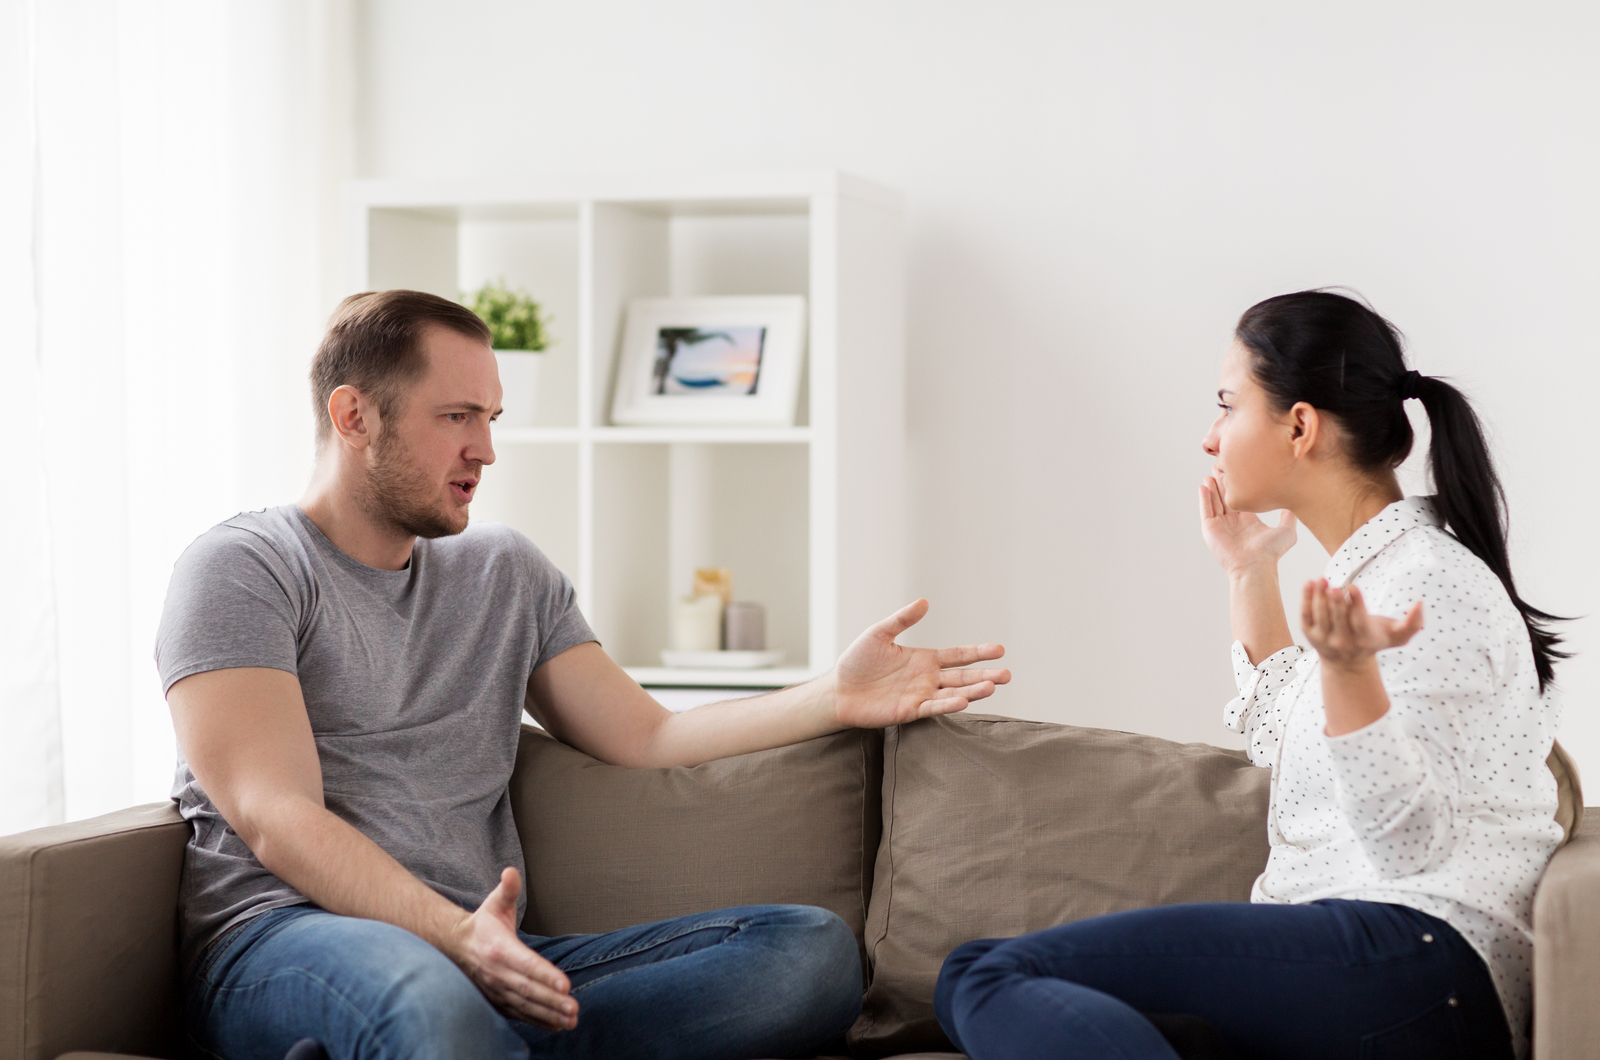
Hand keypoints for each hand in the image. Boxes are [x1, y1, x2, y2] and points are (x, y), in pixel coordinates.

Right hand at [448, 868, 576, 1030]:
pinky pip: (520, 1015)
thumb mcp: (495, 903)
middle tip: (574, 1008)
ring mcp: (497, 990)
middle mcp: (498, 973)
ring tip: (571, 1020)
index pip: (526, 964)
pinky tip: (557, 1025)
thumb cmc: (483, 924)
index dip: (545, 975)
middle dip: (552, 1000)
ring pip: (526, 1006)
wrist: (455, 947)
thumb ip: (508, 889)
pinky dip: (538, 1022)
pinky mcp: (498, 1001)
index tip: (565, 984)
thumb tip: (511, 872)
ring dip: (549, 1014)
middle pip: (528, 990)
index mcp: (500, 949)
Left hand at [831, 599, 1009, 728]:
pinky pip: (932, 708)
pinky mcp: (909, 711)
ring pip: (953, 693)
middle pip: (963, 677)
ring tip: (992, 686)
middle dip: (985, 676)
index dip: (978, 653)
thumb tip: (924, 602)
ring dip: (973, 691)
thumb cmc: (857, 662)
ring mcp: (921, 695)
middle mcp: (927, 678)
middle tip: (1007, 675)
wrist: (838, 690)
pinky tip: (963, 701)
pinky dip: (948, 705)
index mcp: (924, 659)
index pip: (958, 656)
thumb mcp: (879, 634)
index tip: (999, 650)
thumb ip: (902, 620)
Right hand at [1198, 476, 1296, 576]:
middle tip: (1220, 465)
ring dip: (1211, 488)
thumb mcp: (1286, 530)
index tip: (1237, 469)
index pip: (1240, 497)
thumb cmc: (1271, 552)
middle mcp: (1233, 522)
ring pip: (1214, 502)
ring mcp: (1221, 525)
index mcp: (1248, 520)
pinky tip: (1203, 486)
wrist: (1255, 565)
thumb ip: (1289, 516)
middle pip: (1225, 497)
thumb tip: (1293, 503)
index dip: (1237, 484)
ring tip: (1209, 474)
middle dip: (1222, 482)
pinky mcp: (1210, 529)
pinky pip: (1206, 511)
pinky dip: (1204, 498)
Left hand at [1301, 580, 1423, 669]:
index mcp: (1363, 639)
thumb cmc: (1374, 639)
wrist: (1346, 662)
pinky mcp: (1309, 633)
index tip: (1353, 586)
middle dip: (1336, 602)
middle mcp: (1342, 641)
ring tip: (1320, 580)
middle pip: (1337, 619)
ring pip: (1320, 616)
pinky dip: (1306, 600)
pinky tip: (1309, 583)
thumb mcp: (1397, 635)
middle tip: (1335, 586)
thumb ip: (1413, 623)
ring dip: (1318, 597)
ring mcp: (1323, 638)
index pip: (1358, 621)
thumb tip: (1421, 603)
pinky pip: (1305, 616)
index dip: (1356, 604)